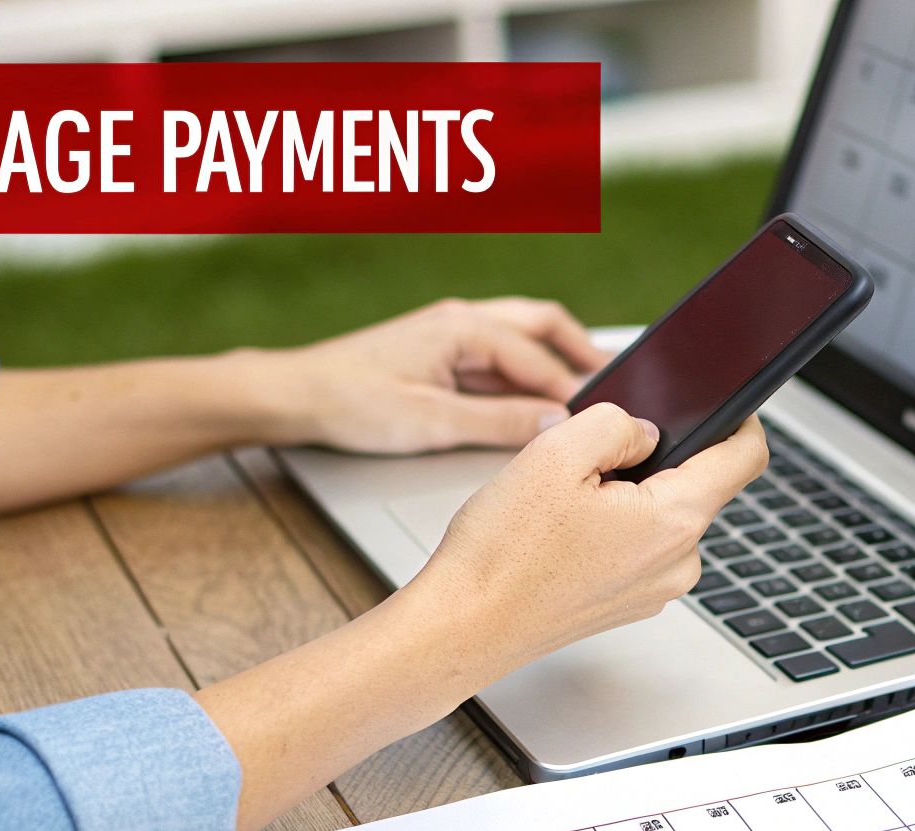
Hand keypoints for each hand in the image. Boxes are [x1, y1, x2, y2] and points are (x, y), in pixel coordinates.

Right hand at [195, 404, 766, 830]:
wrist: (462, 628)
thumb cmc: (502, 555)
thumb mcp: (557, 452)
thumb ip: (618, 423)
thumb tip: (645, 430)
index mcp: (675, 522)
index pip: (746, 458)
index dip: (741, 418)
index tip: (726, 401)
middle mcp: (677, 564)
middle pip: (694, 485)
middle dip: (652, 460)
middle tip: (588, 460)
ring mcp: (652, 590)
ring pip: (659, 516)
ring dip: (625, 496)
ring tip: (563, 504)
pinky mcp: (623, 604)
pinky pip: (633, 548)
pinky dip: (607, 528)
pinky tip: (558, 533)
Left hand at [234, 297, 610, 453]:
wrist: (296, 396)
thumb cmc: (351, 401)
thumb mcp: (433, 422)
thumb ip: (500, 423)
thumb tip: (555, 425)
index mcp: (464, 327)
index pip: (539, 360)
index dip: (576, 392)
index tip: (606, 416)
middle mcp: (462, 320)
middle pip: (542, 326)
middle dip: (582, 352)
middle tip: (618, 381)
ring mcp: (450, 332)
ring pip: (522, 336)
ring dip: (556, 360)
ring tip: (587, 389)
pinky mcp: (439, 351)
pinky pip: (498, 355)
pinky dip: (526, 373)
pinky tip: (534, 400)